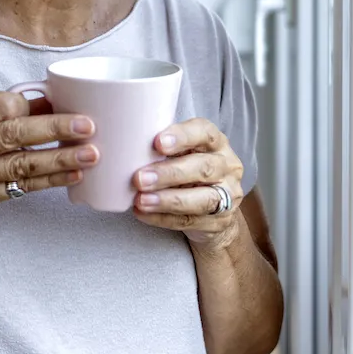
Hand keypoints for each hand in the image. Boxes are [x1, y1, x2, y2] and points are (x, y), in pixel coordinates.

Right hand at [0, 91, 97, 245]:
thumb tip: (46, 102)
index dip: (33, 105)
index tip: (61, 102)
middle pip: (13, 134)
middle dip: (55, 128)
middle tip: (87, 125)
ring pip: (22, 165)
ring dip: (61, 159)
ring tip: (90, 153)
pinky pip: (21, 189)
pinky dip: (50, 181)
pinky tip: (72, 175)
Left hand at [132, 118, 244, 248]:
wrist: (212, 211)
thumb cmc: (189, 172)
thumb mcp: (182, 153)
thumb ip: (163, 148)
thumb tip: (124, 145)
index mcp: (217, 143)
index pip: (204, 132)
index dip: (182, 136)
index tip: (158, 142)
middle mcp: (228, 166)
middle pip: (203, 167)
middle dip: (170, 173)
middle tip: (140, 178)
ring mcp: (228, 195)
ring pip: (201, 199)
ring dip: (167, 200)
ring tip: (141, 200)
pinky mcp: (221, 221)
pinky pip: (191, 221)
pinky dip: (163, 218)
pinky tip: (143, 213)